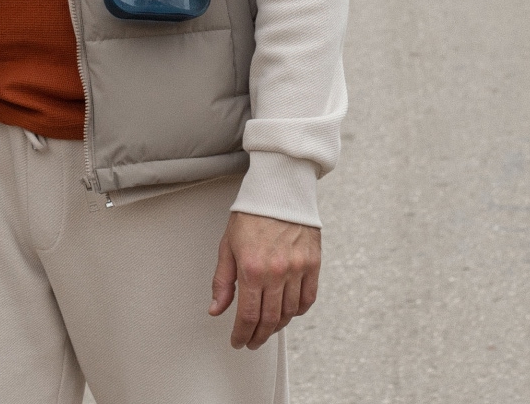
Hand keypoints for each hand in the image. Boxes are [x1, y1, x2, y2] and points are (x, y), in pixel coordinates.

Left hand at [209, 212, 320, 349]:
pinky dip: (297, 311)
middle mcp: (276, 272)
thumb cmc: (252, 213)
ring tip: (267, 328)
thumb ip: (222, 281)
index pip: (247, 316)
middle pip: (269, 320)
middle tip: (252, 340)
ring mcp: (297, 268)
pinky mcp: (313, 263)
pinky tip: (288, 311)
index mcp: (251, 268)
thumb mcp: (228, 245)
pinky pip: (308, 299)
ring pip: (289, 313)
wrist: (278, 189)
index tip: (238, 340)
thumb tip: (216, 309)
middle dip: (258, 336)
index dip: (242, 334)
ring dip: (277, 326)